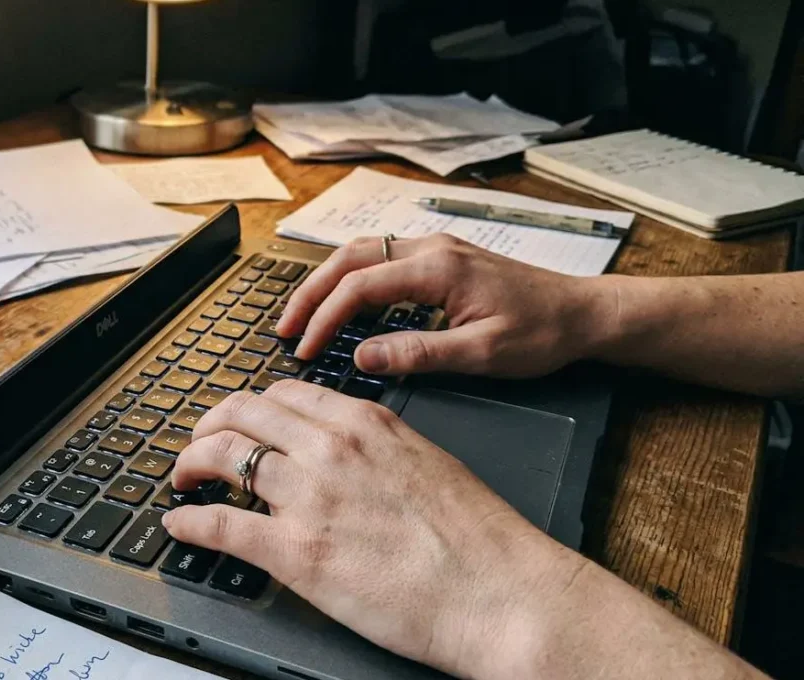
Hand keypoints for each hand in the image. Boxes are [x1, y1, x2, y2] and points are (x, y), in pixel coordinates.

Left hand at [162, 380, 585, 678]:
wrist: (498, 592)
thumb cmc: (479, 539)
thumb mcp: (426, 463)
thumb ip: (378, 450)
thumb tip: (348, 455)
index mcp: (365, 424)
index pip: (284, 394)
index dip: (251, 407)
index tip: (240, 420)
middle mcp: (329, 449)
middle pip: (241, 413)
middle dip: (209, 425)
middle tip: (198, 443)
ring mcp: (308, 498)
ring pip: (223, 457)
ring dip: (191, 465)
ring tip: (182, 477)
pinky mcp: (295, 552)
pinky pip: (220, 525)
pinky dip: (190, 523)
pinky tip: (179, 525)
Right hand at [275, 234, 614, 377]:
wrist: (584, 312)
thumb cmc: (543, 333)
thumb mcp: (482, 354)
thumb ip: (418, 353)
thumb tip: (363, 356)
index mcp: (437, 268)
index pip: (359, 287)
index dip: (324, 319)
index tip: (304, 350)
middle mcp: (431, 247)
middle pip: (348, 258)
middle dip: (310, 293)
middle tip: (284, 328)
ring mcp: (436, 247)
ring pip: (362, 252)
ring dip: (327, 282)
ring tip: (303, 315)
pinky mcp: (443, 257)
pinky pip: (382, 258)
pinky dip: (351, 278)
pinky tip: (344, 304)